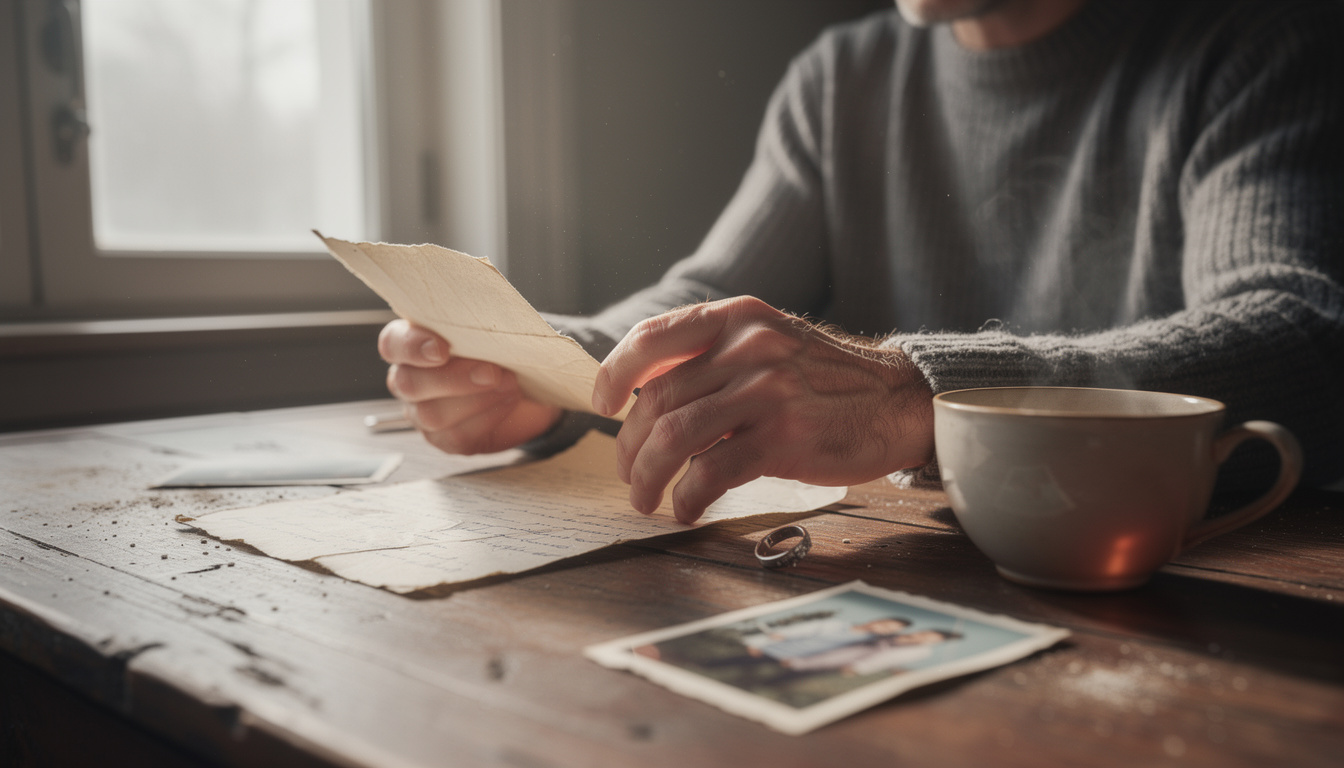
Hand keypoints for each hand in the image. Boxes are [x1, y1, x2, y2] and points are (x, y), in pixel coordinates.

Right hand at [379, 319, 560, 453]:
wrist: (527, 385)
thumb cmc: (503, 351)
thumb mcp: (493, 332)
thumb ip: (479, 327)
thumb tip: (492, 325)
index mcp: (412, 344)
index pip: (392, 344)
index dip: (412, 347)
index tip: (442, 349)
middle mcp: (409, 379)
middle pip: (408, 384)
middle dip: (453, 379)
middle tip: (492, 372)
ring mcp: (422, 413)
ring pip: (430, 415)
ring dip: (476, 399)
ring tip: (509, 385)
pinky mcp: (445, 439)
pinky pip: (455, 436)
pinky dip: (487, 418)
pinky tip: (507, 402)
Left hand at [592, 296, 933, 522]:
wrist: (898, 401)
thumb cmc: (825, 380)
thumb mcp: (770, 343)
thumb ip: (714, 357)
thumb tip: (644, 392)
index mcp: (738, 318)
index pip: (654, 337)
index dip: (615, 373)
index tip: (603, 405)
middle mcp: (749, 349)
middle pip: (658, 398)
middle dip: (630, 443)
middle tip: (628, 472)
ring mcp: (767, 393)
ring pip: (674, 436)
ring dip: (647, 475)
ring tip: (645, 497)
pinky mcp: (783, 439)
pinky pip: (711, 471)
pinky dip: (687, 496)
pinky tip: (687, 508)